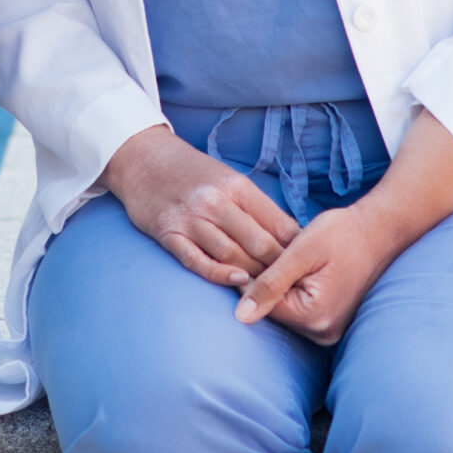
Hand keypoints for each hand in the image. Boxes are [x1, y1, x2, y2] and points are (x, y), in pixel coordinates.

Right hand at [103, 125, 299, 288]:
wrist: (143, 159)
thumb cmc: (193, 172)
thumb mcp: (228, 179)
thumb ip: (255, 207)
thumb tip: (291, 237)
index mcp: (237, 186)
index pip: (277, 223)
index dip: (296, 249)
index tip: (309, 268)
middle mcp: (216, 201)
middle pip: (258, 243)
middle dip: (279, 268)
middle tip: (294, 289)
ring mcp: (191, 218)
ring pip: (231, 253)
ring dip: (253, 276)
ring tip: (269, 293)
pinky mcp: (168, 233)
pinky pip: (197, 259)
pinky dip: (218, 273)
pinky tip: (236, 282)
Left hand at [238, 110, 452, 345]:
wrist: (380, 231)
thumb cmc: (342, 234)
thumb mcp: (301, 252)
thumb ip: (270, 284)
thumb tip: (240, 317)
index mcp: (314, 317)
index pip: (262, 305)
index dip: (252, 275)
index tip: (256, 249)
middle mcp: (323, 332)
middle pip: (275, 310)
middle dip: (269, 281)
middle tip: (280, 251)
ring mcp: (329, 330)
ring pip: (286, 309)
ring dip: (282, 285)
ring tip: (295, 258)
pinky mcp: (332, 321)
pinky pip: (301, 309)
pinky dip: (295, 289)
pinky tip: (304, 269)